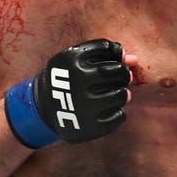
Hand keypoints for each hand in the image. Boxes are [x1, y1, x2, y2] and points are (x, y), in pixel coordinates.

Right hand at [4, 39, 130, 147]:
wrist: (42, 109)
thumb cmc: (66, 78)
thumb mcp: (76, 60)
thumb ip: (104, 55)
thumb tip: (134, 59)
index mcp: (72, 60)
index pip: (109, 49)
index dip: (116, 54)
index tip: (114, 60)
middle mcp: (77, 82)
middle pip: (117, 72)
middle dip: (123, 73)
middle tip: (121, 77)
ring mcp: (83, 106)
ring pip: (120, 95)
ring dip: (123, 93)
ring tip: (116, 93)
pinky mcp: (89, 127)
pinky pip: (118, 117)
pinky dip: (118, 112)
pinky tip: (108, 109)